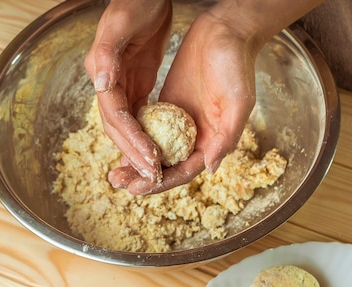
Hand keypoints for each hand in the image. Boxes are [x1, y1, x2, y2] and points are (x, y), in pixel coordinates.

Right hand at [84, 0, 171, 182]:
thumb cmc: (134, 1)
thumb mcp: (120, 23)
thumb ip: (107, 54)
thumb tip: (101, 87)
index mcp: (102, 72)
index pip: (114, 115)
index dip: (129, 140)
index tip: (148, 159)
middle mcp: (108, 83)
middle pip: (118, 128)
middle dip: (133, 153)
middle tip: (152, 176)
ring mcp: (121, 85)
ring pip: (127, 127)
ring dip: (138, 150)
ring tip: (155, 171)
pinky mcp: (135, 83)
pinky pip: (138, 117)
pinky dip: (145, 135)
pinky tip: (158, 149)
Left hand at [109, 11, 257, 194]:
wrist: (226, 32)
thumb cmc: (237, 66)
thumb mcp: (237, 102)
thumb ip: (226, 136)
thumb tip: (210, 169)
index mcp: (212, 142)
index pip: (182, 172)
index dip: (160, 183)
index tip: (136, 189)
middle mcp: (195, 138)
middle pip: (166, 167)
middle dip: (142, 178)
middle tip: (118, 183)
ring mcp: (179, 124)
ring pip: (155, 151)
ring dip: (135, 163)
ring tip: (114, 173)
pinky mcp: (167, 107)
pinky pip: (148, 129)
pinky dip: (134, 139)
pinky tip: (118, 143)